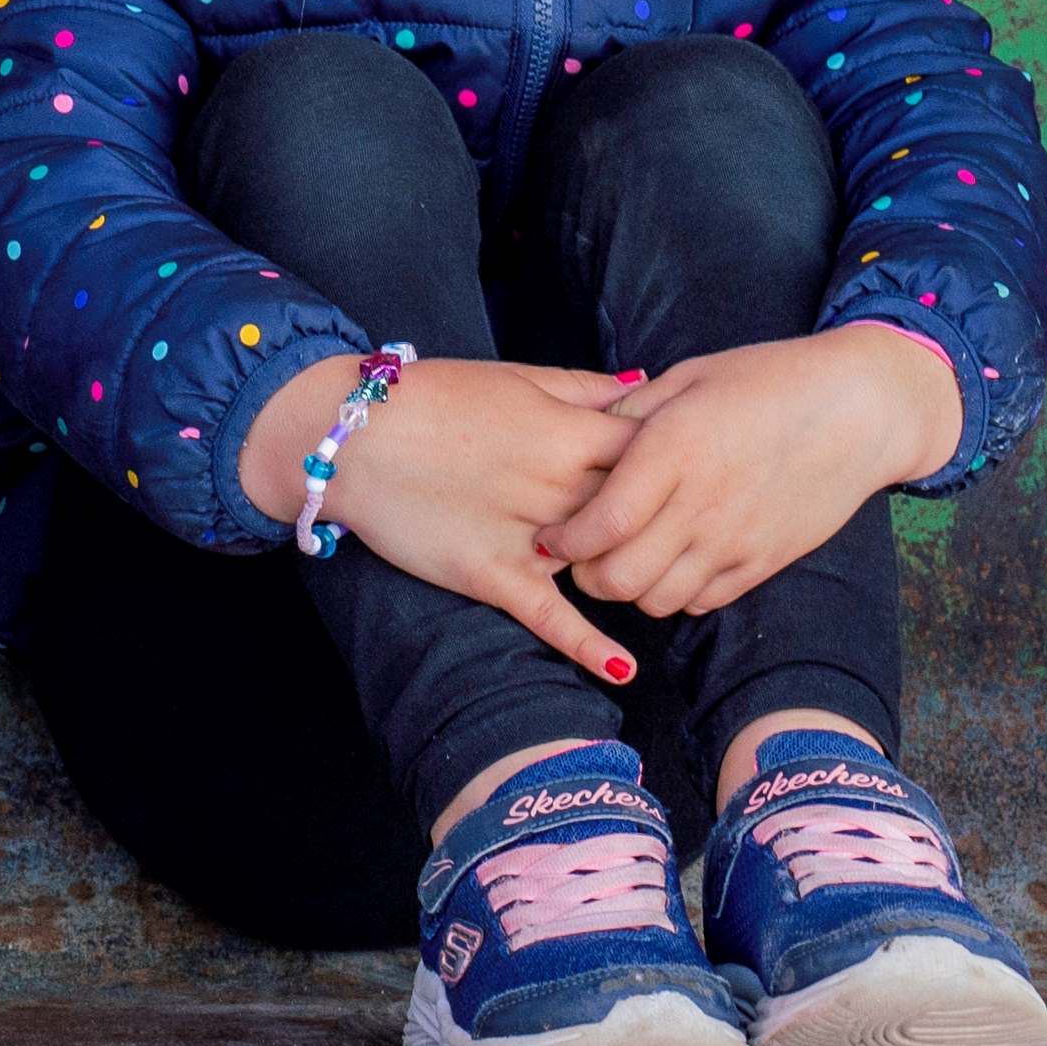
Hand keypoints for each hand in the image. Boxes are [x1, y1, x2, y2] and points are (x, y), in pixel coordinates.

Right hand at [236, 353, 647, 684]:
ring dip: (635, 574)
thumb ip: (584, 387)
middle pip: (644, 512)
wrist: (355, 437)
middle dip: (669, 521)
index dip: (680, 463)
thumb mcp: (516, 376)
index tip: (692, 469)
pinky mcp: (493, 575)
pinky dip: (586, 645)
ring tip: (662, 583)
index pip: (657, 453)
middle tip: (686, 529)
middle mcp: (560, 487)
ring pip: (606, 564)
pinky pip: (549, 616)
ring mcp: (529, 537)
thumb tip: (645, 387)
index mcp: (571, 433)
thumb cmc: (435, 399)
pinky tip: (623, 669)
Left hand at [538, 324, 960, 617]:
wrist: (857, 410)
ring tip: (626, 559)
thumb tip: (577, 439)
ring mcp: (736, 541)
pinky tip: (672, 562)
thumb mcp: (688, 378)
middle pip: (619, 579)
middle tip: (581, 556)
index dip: (565, 542)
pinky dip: (674, 594)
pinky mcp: (763, 563)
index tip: (551, 535)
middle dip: (587, 575)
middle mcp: (702, 505)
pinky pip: (701, 602)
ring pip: (656, 601)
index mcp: (675, 451)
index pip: (601, 524)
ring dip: (630, 589)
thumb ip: (628, 413)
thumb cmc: (767, 382)